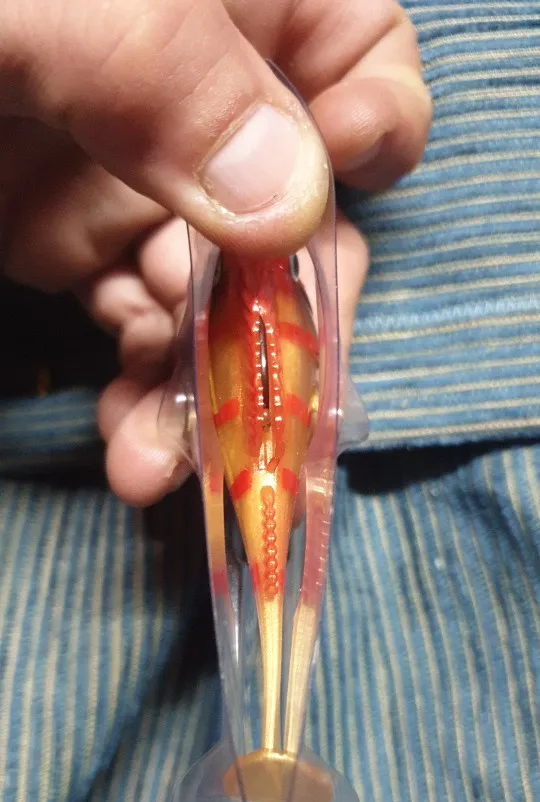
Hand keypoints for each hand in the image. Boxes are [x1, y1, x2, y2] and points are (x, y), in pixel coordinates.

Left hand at [0, 0, 430, 504]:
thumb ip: (172, 71)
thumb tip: (293, 198)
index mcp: (228, 0)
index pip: (357, 60)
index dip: (369, 134)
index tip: (344, 187)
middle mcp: (193, 96)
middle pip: (298, 216)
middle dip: (286, 321)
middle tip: (263, 409)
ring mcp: (127, 177)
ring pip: (221, 296)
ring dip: (211, 391)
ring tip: (166, 461)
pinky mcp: (59, 241)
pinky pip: (139, 325)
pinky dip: (147, 395)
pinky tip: (135, 451)